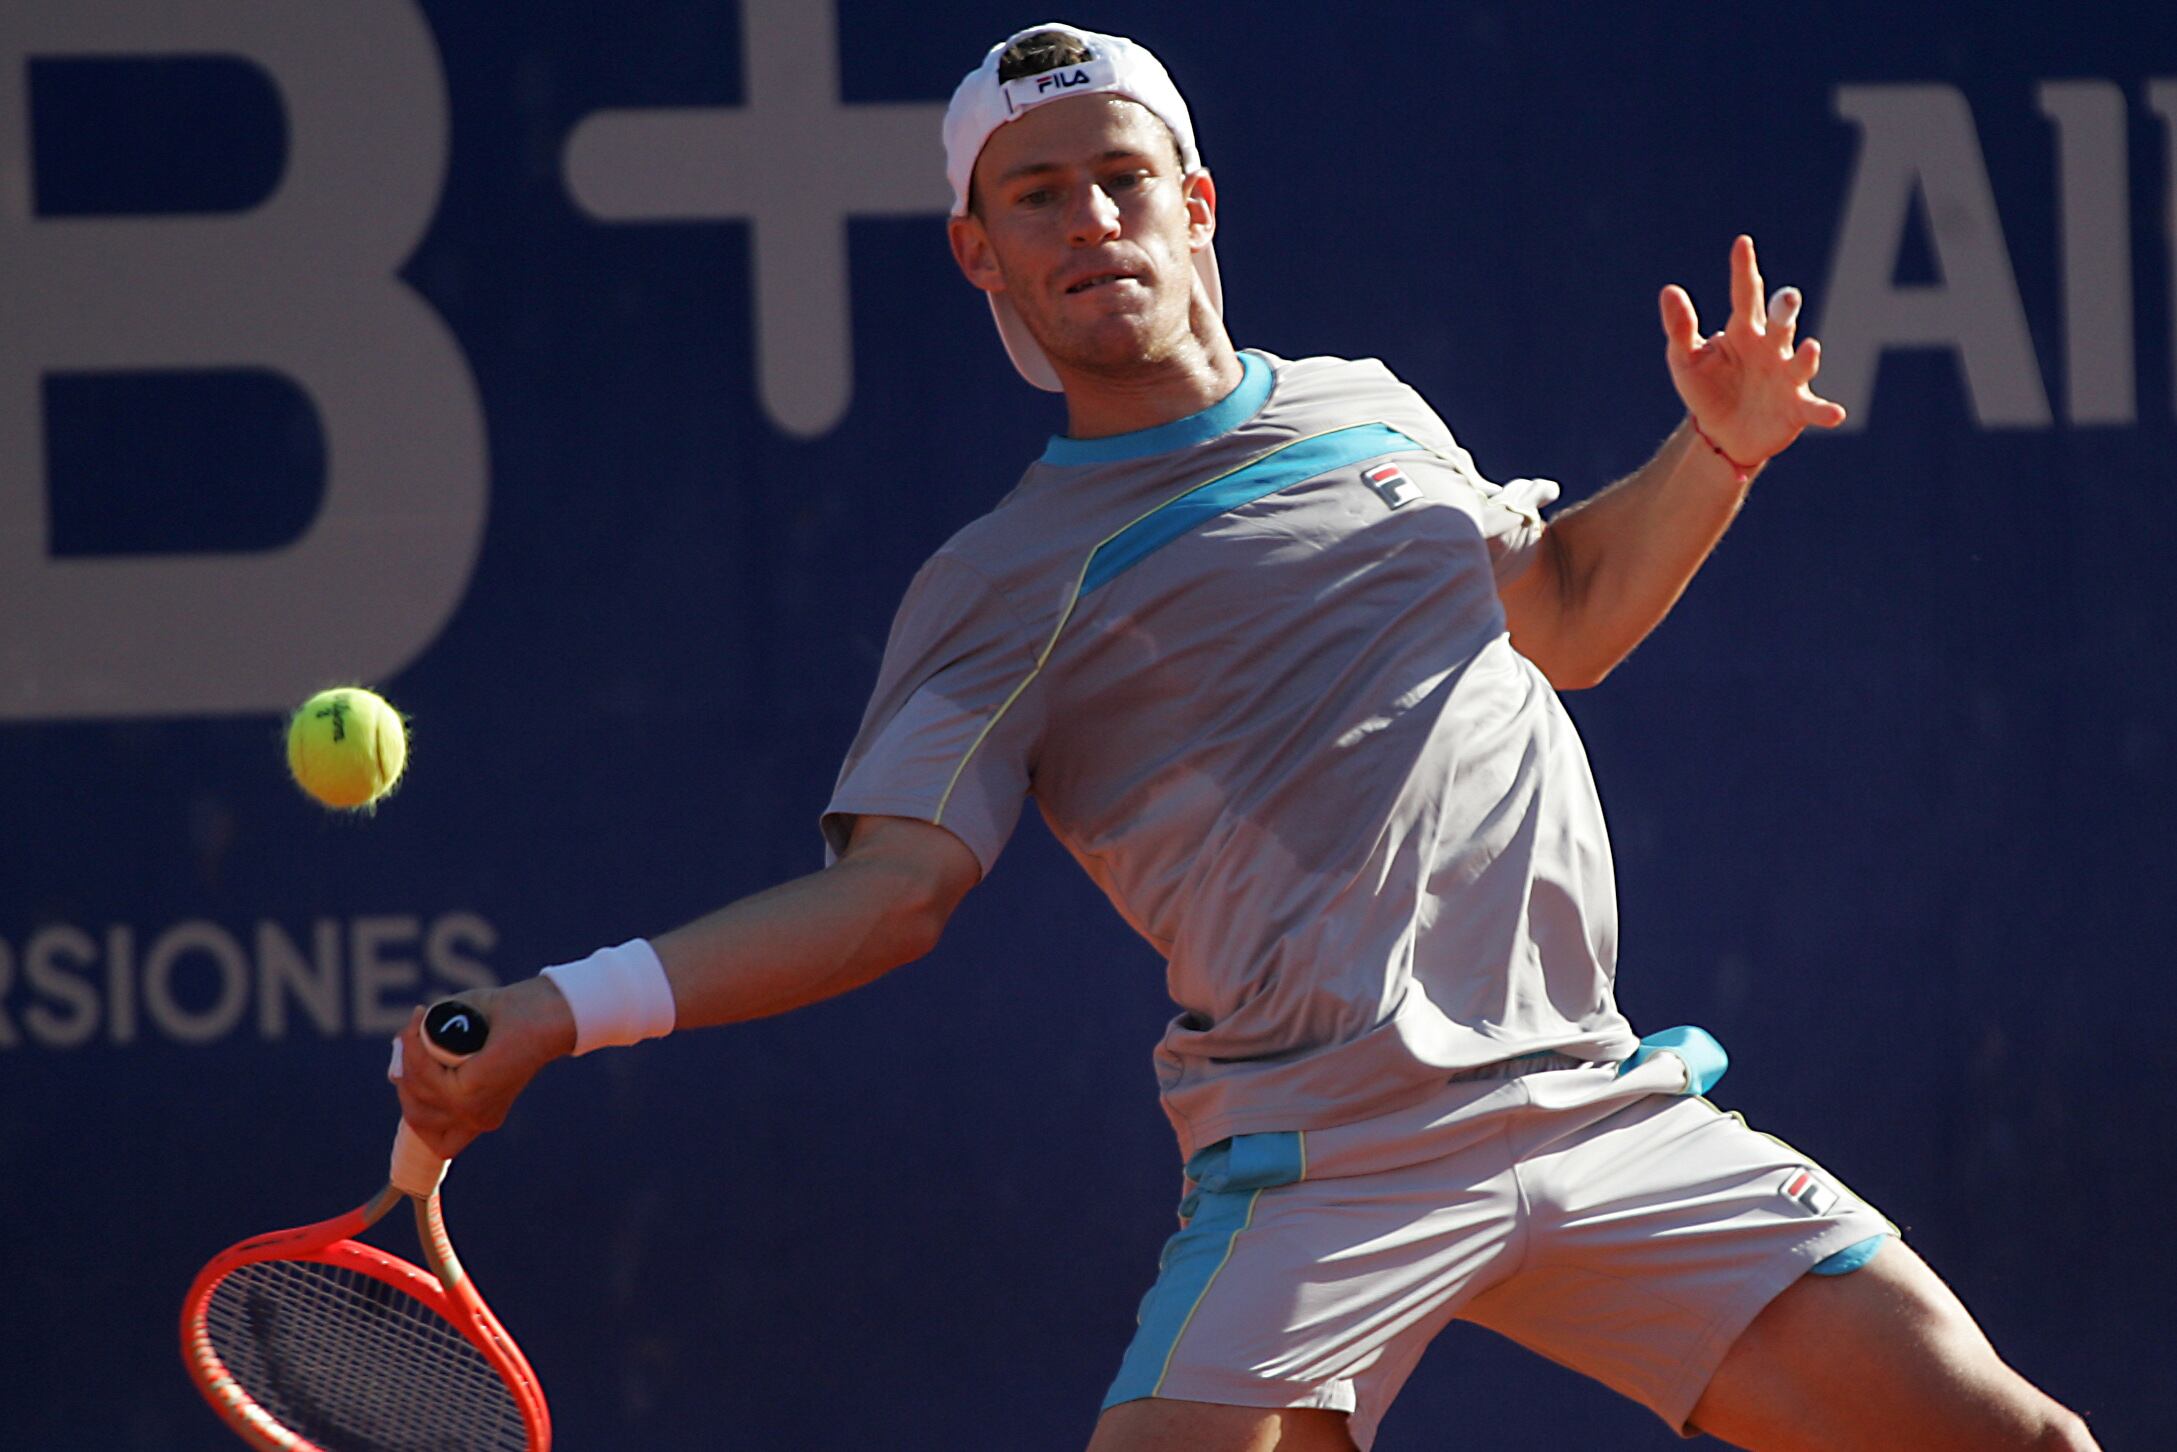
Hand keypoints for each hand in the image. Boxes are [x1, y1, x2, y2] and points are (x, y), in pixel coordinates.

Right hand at [388, 976, 574, 1156]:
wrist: (545, 1011)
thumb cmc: (505, 1020)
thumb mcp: (460, 1043)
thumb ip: (430, 1061)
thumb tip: (394, 1075)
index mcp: (480, 1116)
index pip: (437, 1141)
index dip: (414, 1110)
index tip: (404, 1074)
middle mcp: (478, 1120)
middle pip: (415, 1117)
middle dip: (405, 1080)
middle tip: (412, 1039)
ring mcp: (472, 1111)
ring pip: (414, 1095)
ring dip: (408, 1057)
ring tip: (419, 1023)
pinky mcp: (467, 1095)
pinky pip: (422, 1076)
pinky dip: (415, 1048)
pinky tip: (421, 1022)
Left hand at [1660, 234, 1846, 471]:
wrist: (1722, 434)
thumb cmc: (1707, 389)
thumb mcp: (1686, 359)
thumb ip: (1680, 328)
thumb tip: (1669, 290)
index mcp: (1744, 330)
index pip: (1745, 295)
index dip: (1744, 270)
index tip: (1742, 244)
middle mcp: (1772, 348)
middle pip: (1781, 324)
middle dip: (1785, 310)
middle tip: (1787, 297)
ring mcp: (1788, 377)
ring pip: (1801, 362)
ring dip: (1807, 357)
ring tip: (1809, 348)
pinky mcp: (1797, 409)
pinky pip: (1814, 408)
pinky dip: (1825, 411)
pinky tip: (1834, 413)